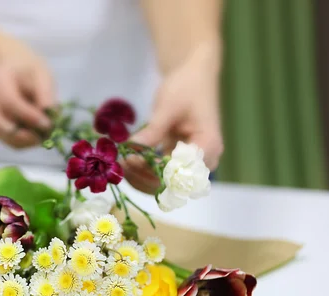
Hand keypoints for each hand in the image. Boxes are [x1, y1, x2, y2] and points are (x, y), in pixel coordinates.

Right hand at [0, 41, 55, 148]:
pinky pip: (1, 137)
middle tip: (44, 137)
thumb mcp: (41, 74)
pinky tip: (31, 136)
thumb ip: (46, 95)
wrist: (6, 66)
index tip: (48, 125)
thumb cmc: (27, 71)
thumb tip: (50, 118)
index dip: (28, 116)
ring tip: (40, 137)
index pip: (8, 101)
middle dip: (22, 135)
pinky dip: (18, 141)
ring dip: (21, 140)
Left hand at [123, 44, 222, 192]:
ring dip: (140, 177)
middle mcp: (204, 161)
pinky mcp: (179, 162)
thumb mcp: (167, 107)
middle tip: (121, 162)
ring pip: (164, 184)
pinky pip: (161, 175)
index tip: (130, 160)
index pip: (179, 173)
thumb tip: (131, 150)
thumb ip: (153, 131)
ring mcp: (192, 164)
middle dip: (143, 177)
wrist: (194, 78)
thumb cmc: (186, 87)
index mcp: (207, 147)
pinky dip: (143, 171)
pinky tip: (128, 161)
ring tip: (121, 161)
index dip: (153, 171)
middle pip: (172, 184)